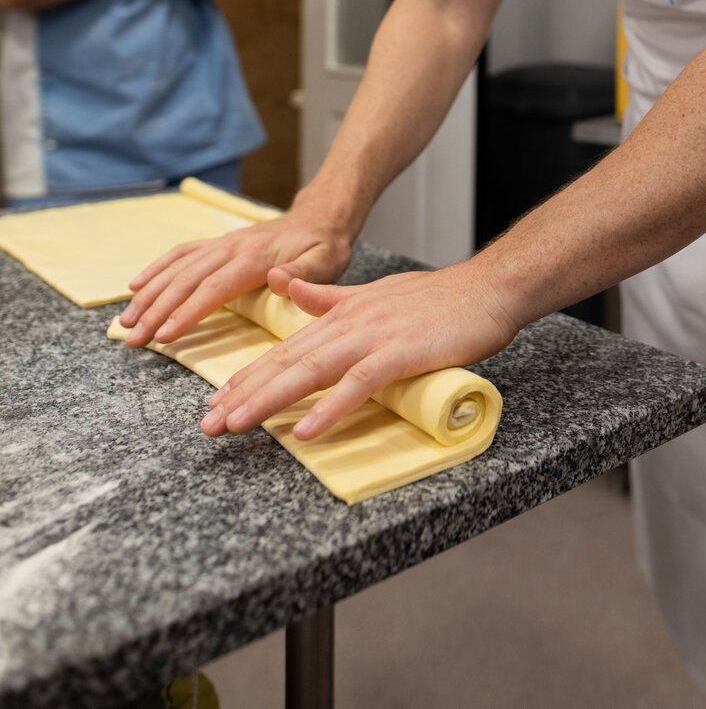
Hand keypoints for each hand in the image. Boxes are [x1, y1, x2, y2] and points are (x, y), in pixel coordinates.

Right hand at [118, 209, 351, 346]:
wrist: (320, 217)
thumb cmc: (324, 247)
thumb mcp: (326, 261)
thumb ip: (303, 274)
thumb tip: (276, 279)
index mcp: (256, 257)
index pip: (216, 287)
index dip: (188, 311)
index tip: (165, 335)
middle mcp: (232, 247)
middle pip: (187, 280)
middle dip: (157, 310)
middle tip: (133, 339)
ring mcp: (222, 243)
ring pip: (177, 268)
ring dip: (149, 294)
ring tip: (125, 322)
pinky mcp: (217, 244)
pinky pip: (180, 253)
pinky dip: (156, 268)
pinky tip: (135, 286)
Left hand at [199, 263, 518, 440]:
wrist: (484, 289)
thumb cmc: (436, 299)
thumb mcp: (371, 294)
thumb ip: (326, 297)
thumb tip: (285, 287)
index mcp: (341, 313)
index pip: (284, 348)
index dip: (248, 375)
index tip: (215, 400)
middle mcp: (349, 323)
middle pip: (286, 361)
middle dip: (244, 393)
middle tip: (209, 424)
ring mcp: (373, 336)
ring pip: (310, 370)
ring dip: (270, 399)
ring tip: (238, 424)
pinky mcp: (400, 353)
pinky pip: (358, 383)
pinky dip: (329, 407)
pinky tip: (305, 429)